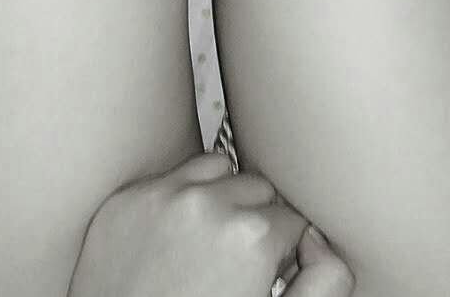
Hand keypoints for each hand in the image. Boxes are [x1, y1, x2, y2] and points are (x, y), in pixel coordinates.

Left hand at [68, 151, 353, 296]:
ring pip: (217, 169)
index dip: (285, 250)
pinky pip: (170, 177)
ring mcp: (159, 197)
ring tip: (210, 240)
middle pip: (258, 188)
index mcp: (252, 237)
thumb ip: (324, 280)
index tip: (269, 270)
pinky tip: (175, 236)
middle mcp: (206, 205)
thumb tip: (321, 240)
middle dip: (257, 218)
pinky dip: (180, 197)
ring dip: (221, 197)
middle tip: (240, 260)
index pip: (294, 219)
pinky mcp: (124, 201)